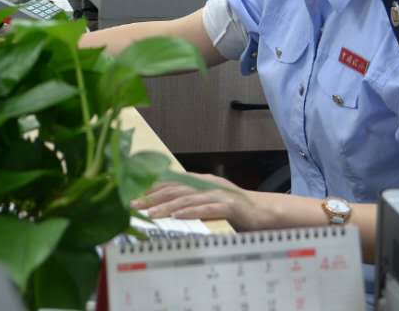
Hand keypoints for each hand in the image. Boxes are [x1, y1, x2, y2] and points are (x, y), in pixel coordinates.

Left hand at [132, 172, 284, 230]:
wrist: (266, 213)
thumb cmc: (235, 211)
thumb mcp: (208, 204)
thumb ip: (191, 203)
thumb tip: (167, 208)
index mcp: (200, 182)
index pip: (170, 183)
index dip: (150, 188)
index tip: (131, 194)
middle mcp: (206, 184)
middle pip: (174, 189)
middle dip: (151, 196)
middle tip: (132, 204)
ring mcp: (218, 194)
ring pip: (187, 199)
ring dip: (166, 206)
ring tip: (150, 213)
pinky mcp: (230, 206)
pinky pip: (207, 209)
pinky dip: (191, 212)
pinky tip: (178, 216)